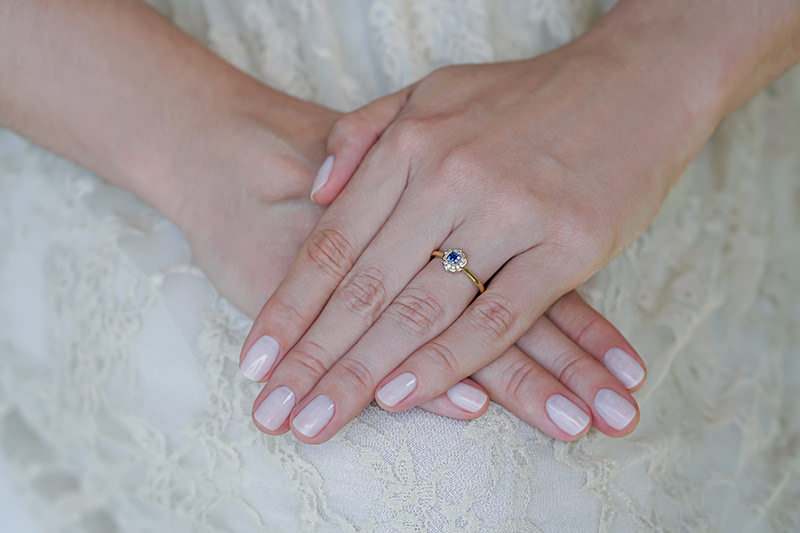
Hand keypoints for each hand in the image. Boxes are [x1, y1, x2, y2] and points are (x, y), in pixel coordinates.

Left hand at [241, 44, 677, 441]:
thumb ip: (366, 134)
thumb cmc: (527, 93)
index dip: (288, 308)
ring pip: (420, 309)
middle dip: (311, 358)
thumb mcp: (432, 90)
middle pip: (364, 287)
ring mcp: (510, 211)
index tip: (256, 362)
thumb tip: (316, 190)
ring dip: (363, 374)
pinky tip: (404, 397)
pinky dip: (448, 362)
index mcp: (411, 145)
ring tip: (319, 419)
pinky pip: (497, 316)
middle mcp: (450, 179)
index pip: (332, 244)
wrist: (636, 79)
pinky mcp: (568, 244)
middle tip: (274, 413)